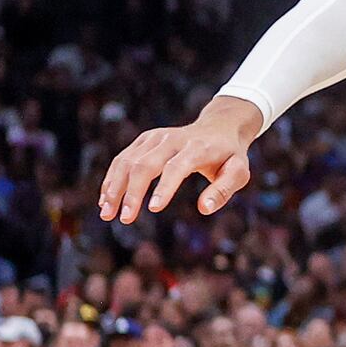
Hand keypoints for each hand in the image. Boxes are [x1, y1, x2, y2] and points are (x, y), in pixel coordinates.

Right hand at [99, 95, 260, 221]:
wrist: (219, 127)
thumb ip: (223, 190)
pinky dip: (112, 179)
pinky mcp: (144, 140)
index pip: (176, 167)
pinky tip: (106, 200)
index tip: (153, 209)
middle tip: (124, 219)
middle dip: (132, 193)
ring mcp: (155, 137)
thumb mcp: (239, 172)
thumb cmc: (230, 155)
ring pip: (127, 161)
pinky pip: (122, 159)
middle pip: (145, 164)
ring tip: (107, 214)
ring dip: (114, 188)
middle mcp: (172, 139)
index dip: (164, 188)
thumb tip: (204, 208)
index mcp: (197, 148)